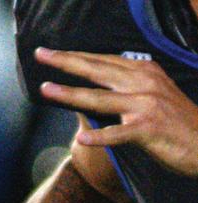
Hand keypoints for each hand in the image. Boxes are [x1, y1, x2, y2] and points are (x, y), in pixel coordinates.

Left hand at [35, 47, 197, 175]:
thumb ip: (124, 88)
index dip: (75, 56)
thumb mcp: (151, 94)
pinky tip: (82, 139)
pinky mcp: (149, 128)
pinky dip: (101, 137)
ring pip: (101, 98)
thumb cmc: (174, 120)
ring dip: (71, 94)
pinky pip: (120, 134)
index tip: (50, 52)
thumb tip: (93, 88)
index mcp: (142, 71)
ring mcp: (145, 105)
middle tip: (41, 54)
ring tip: (46, 89)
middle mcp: (142, 83)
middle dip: (66, 62)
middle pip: (96, 70)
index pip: (101, 60)